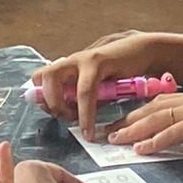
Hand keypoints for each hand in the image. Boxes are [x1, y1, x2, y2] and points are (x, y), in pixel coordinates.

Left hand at [34, 35, 159, 136]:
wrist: (142, 53)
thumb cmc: (119, 74)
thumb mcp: (96, 90)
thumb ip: (81, 98)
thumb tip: (66, 115)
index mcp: (69, 67)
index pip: (41, 78)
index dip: (42, 98)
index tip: (53, 114)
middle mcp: (71, 60)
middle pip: (43, 76)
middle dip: (48, 101)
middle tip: (63, 117)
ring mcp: (83, 58)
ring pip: (56, 79)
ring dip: (61, 106)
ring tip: (77, 126)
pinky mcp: (97, 61)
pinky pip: (84, 90)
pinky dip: (85, 113)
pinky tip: (89, 129)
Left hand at [110, 87, 182, 154]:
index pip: (153, 103)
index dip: (134, 112)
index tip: (119, 120)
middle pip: (146, 110)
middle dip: (125, 121)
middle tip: (106, 131)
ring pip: (152, 120)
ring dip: (130, 131)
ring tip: (113, 140)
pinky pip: (170, 133)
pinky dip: (153, 141)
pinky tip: (140, 149)